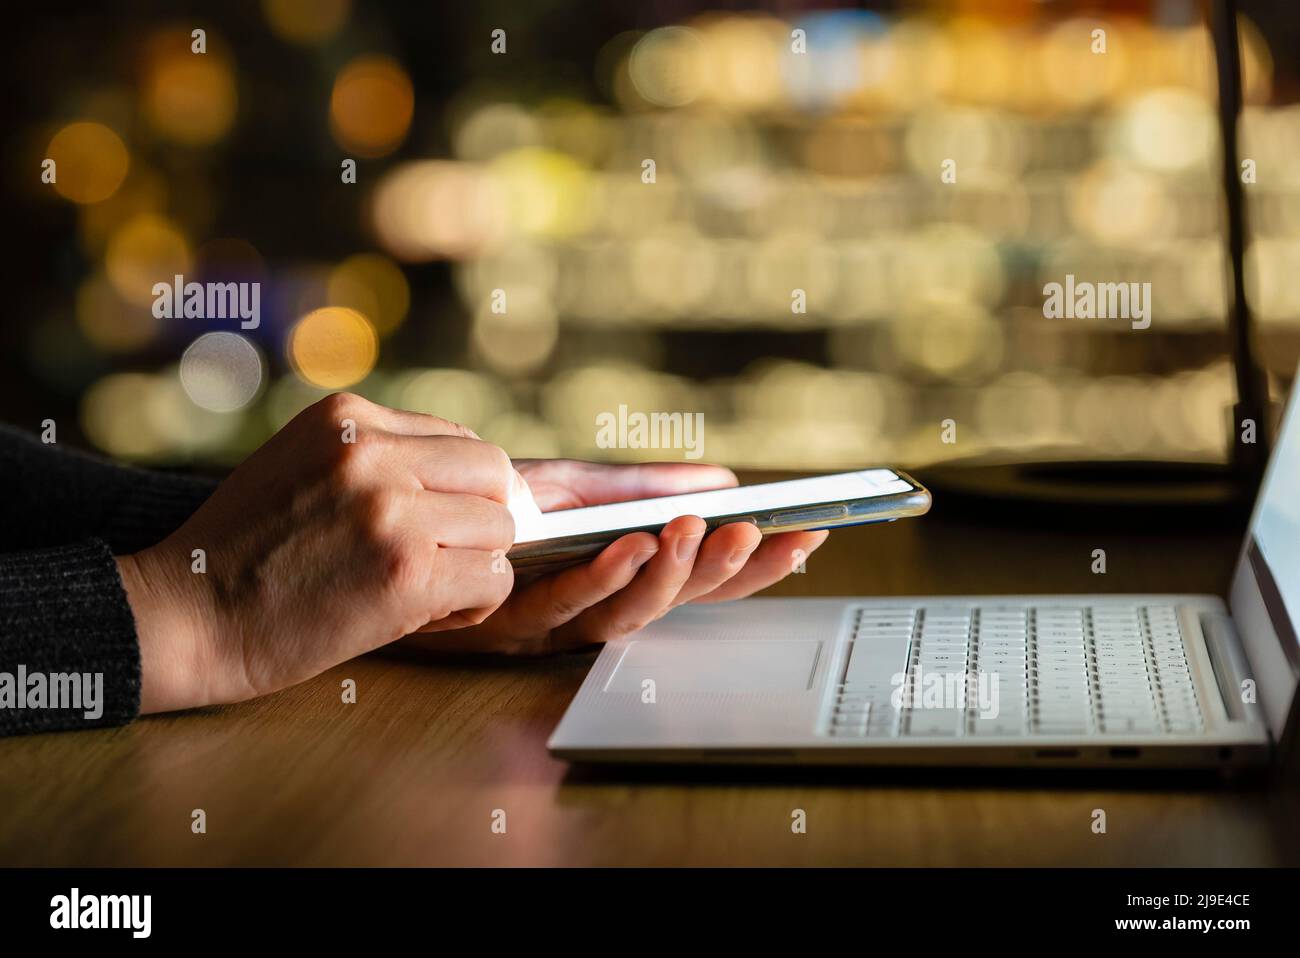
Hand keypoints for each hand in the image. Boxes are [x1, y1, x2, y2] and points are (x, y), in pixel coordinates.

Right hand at [117, 393, 516, 712]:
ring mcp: (393, 510)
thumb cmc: (242, 553)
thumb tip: (476, 476)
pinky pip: (494, 580)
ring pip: (501, 529)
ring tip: (425, 591)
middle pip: (494, 475)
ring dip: (475, 566)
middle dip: (481, 521)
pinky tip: (423, 615)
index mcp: (349, 417)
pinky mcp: (407, 572)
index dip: (461, 490)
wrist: (183, 615)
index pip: (461, 439)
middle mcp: (374, 452)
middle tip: (446, 559)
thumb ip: (377, 456)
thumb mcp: (303, 465)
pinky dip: (472, 605)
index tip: (437, 525)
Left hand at [403, 459, 829, 655]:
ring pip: (629, 615)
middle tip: (762, 532)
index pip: (702, 581)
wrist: (381, 531)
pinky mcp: (500, 616)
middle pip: (677, 605)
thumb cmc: (481, 511)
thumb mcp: (569, 489)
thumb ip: (640, 487)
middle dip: (724, 573)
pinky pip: (563, 606)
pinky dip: (605, 577)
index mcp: (615, 581)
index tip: (813, 534)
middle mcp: (589, 610)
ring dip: (671, 574)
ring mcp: (547, 620)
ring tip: (702, 531)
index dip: (758, 566)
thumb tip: (719, 475)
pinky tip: (634, 543)